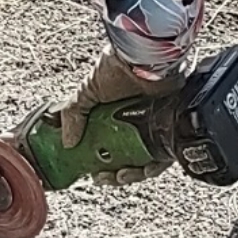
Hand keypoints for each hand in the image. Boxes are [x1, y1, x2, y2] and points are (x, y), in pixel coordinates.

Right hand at [59, 46, 185, 185]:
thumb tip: (67, 143)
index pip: (109, 143)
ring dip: (131, 174)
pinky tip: (138, 171)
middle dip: (114, 172)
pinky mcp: (169, 130)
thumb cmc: (117, 68)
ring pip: (144, 161)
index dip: (100, 159)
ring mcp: (154, 126)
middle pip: (126, 156)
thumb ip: (73, 114)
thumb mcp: (86, 91)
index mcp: (117, 113)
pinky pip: (162, 157)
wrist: (144, 60)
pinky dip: (150, 168)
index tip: (92, 169)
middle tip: (102, 176)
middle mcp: (137, 121)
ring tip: (118, 176)